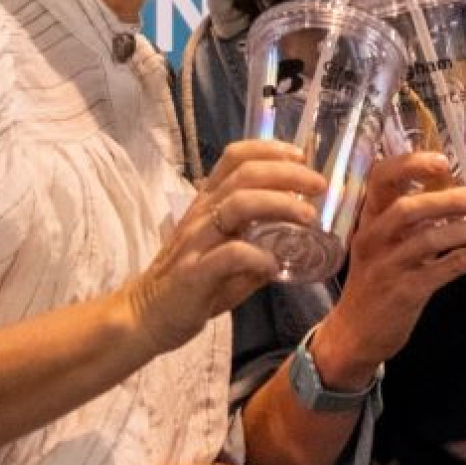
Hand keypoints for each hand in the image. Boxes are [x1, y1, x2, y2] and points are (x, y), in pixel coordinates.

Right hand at [123, 140, 326, 353]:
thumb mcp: (228, 251)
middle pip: (246, 175)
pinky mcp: (194, 273)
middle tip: (319, 186)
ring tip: (309, 219)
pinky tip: (276, 265)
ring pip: (239, 204)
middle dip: (288, 174)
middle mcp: (202, 213)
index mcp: (208, 202)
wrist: (146, 315)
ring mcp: (196, 241)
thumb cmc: (193, 280)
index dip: (270, 150)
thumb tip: (302, 235)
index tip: (301, 155)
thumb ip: (261, 240)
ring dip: (280, 205)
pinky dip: (259, 255)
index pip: (235, 157)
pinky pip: (230, 254)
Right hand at [314, 151, 465, 382]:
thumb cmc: (379, 277)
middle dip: (448, 199)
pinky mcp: (405, 292)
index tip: (443, 162)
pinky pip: (447, 268)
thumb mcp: (392, 240)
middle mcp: (374, 238)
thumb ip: (427, 210)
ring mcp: (388, 266)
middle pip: (408, 209)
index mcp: (369, 218)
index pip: (380, 178)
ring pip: (429, 239)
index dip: (411, 165)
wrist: (355, 333)